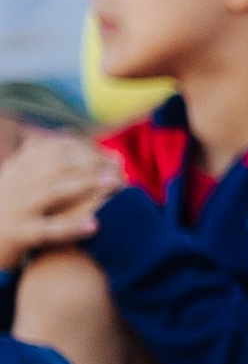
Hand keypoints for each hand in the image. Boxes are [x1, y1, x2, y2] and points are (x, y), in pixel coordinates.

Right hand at [0, 133, 118, 269]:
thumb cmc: (8, 208)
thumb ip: (41, 157)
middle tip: (120, 167)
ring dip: (85, 185)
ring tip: (115, 183)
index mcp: (20, 169)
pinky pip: (46, 229)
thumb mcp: (21, 177)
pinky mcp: (18, 233)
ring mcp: (17, 208)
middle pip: (56, 167)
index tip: (114, 157)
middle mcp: (17, 184)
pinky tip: (95, 225)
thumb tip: (68, 131)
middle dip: (91, 164)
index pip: (54, 151)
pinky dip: (70, 226)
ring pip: (52, 192)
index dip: (86, 150)